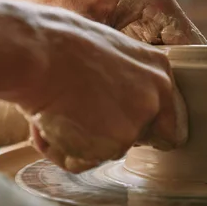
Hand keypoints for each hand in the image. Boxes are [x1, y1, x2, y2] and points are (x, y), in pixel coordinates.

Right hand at [18, 5, 186, 172]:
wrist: (39, 53)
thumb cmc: (60, 44)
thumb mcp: (108, 53)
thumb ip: (124, 80)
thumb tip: (116, 103)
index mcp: (158, 70)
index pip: (167, 117)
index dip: (140, 123)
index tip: (116, 123)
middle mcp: (156, 98)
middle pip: (144, 139)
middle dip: (112, 137)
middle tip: (78, 118)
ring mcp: (139, 123)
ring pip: (106, 150)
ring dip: (77, 140)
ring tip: (51, 110)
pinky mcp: (116, 145)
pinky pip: (81, 161)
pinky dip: (58, 149)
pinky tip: (44, 123)